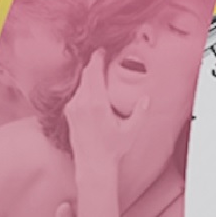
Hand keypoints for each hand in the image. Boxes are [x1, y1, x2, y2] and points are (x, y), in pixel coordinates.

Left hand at [64, 52, 149, 171]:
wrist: (93, 166)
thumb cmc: (112, 150)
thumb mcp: (131, 131)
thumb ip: (140, 113)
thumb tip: (146, 98)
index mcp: (96, 104)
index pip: (93, 72)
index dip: (97, 58)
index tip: (102, 51)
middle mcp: (81, 103)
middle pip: (85, 75)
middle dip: (93, 65)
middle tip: (101, 58)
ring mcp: (73, 109)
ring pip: (80, 84)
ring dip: (89, 78)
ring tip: (99, 76)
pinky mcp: (69, 114)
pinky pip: (76, 95)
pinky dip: (84, 90)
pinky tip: (92, 94)